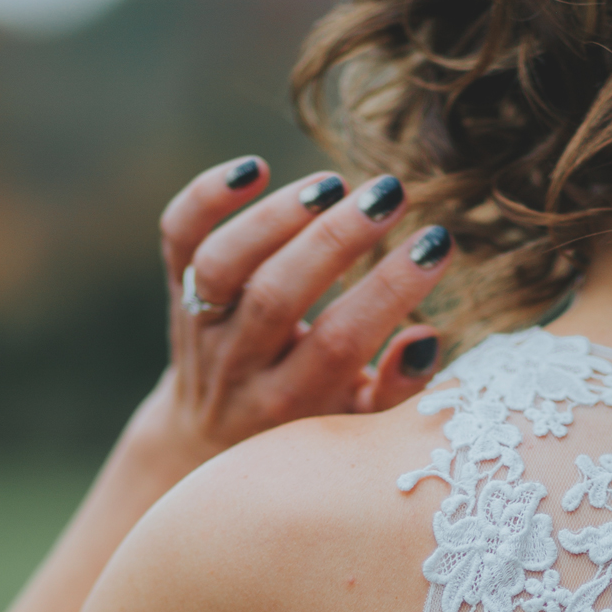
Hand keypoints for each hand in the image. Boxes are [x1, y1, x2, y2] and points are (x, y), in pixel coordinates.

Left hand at [139, 155, 451, 462]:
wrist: (203, 444)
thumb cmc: (304, 424)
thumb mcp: (354, 428)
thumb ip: (394, 392)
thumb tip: (423, 337)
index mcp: (291, 404)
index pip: (341, 342)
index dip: (390, 290)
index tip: (436, 243)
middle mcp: (239, 368)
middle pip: (276, 297)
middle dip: (335, 240)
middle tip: (389, 195)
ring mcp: (201, 328)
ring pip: (224, 265)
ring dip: (275, 217)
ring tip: (333, 184)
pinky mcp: (176, 291)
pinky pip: (178, 237)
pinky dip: (204, 196)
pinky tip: (255, 168)